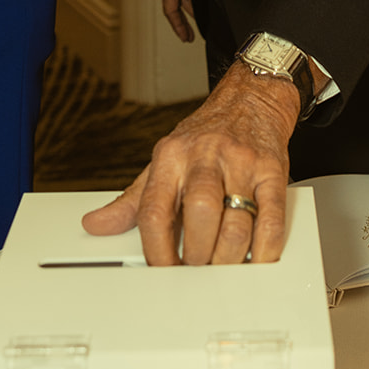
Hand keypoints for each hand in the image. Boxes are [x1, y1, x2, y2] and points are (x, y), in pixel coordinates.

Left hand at [81, 62, 298, 264]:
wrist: (251, 99)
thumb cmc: (205, 134)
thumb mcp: (163, 159)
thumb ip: (133, 198)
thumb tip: (96, 224)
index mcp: (171, 157)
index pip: (155, 211)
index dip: (156, 250)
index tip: (162, 269)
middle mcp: (205, 157)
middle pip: (199, 215)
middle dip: (196, 255)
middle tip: (196, 268)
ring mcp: (241, 163)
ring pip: (235, 222)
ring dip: (227, 257)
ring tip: (222, 264)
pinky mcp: (272, 171)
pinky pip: (270, 217)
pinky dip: (264, 247)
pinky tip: (256, 257)